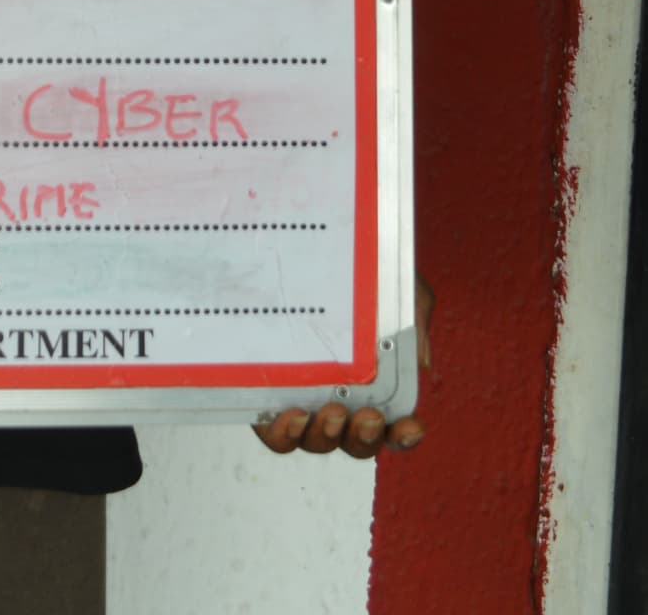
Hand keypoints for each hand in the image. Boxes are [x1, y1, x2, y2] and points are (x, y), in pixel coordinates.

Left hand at [253, 277, 430, 461]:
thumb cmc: (359, 277)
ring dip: (324, 436)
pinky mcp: (266, 393)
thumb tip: (419, 362)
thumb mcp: (395, 288)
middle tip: (367, 415)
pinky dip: (282, 432)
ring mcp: (302, 399)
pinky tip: (290, 413)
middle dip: (364, 437)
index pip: (393, 426)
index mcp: (374, 387)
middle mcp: (340, 401)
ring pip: (314, 440)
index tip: (411, 424)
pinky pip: (271, 428)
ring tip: (329, 413)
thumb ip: (413, 319)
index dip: (403, 435)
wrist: (311, 245)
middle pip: (354, 441)